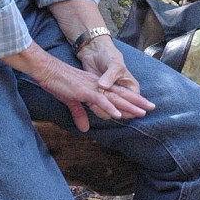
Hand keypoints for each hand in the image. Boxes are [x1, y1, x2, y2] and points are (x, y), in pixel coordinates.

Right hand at [2, 41, 153, 132]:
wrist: (46, 70)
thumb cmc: (58, 82)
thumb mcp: (71, 101)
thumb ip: (80, 114)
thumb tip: (84, 129)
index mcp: (96, 86)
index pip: (118, 93)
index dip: (131, 99)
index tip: (143, 106)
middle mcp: (98, 85)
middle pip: (121, 94)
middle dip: (137, 102)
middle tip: (153, 108)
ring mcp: (92, 87)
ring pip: (115, 98)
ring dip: (129, 105)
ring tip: (142, 113)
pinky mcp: (83, 90)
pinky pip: (99, 100)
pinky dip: (109, 107)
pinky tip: (118, 115)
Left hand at [77, 36, 154, 116]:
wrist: (94, 52)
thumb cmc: (109, 56)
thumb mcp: (114, 65)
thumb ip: (110, 76)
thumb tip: (103, 87)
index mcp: (131, 88)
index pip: (134, 105)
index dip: (128, 110)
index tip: (119, 112)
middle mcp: (122, 95)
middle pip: (122, 111)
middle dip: (114, 112)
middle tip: (105, 111)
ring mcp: (111, 97)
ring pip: (110, 111)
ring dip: (103, 111)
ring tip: (93, 106)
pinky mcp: (100, 97)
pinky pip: (100, 107)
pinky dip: (96, 108)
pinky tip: (89, 105)